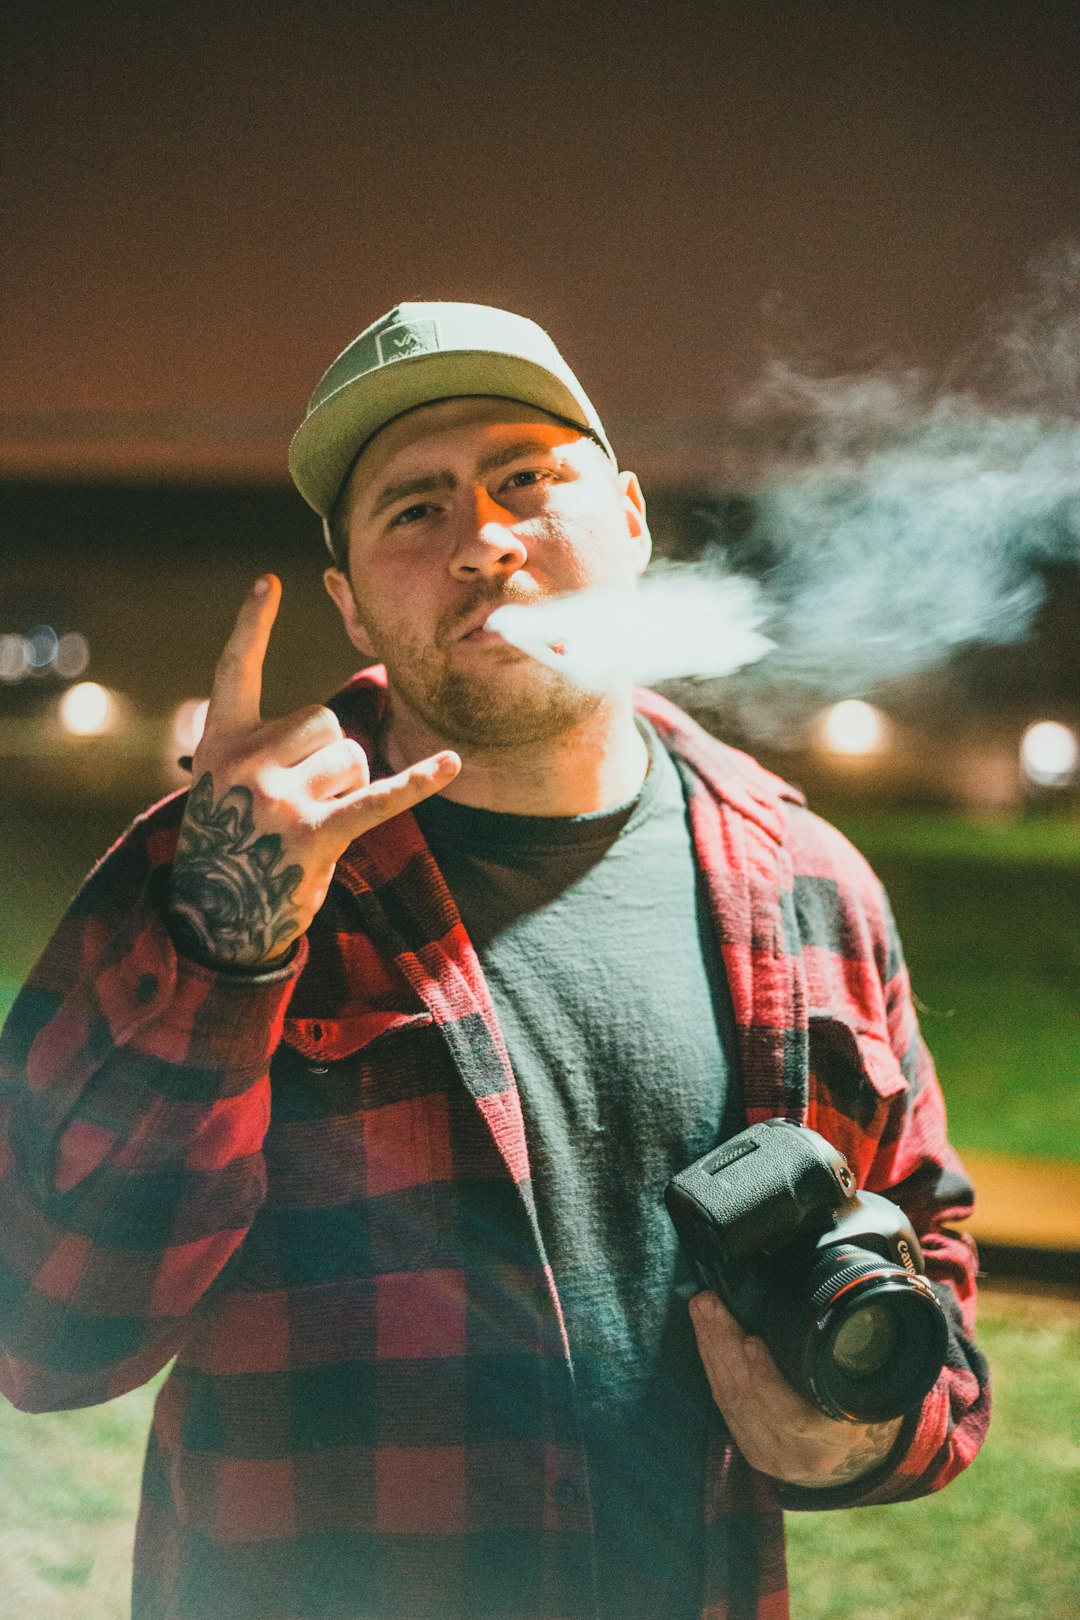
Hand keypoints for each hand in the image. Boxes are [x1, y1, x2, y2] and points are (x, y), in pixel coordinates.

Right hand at [166, 575, 459, 968]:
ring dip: (349, 786)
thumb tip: (351, 719)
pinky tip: (451, 763)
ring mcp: (276, 801)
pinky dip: (418, 781)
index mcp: (220, 744)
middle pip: (325, 720)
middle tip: (303, 801)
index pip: (235, 671)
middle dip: (329, 754)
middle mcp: (243, 765)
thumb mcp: (229, 785)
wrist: (217, 915)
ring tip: (316, 822)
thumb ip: (269, 746)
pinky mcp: (314, 835)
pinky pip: (378, 797)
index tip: (268, 581)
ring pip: (352, 756)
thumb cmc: (235, 842)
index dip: (250, 626)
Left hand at [689, 1290, 903, 1487]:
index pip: (793, 1415)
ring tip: (702, 1310)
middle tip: (708, 1305)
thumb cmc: (867, 1407)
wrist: (858, 1459)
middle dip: (724, 1346)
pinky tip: (706, 1338)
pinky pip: (726, 1407)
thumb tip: (862, 1291)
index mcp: (837, 1439)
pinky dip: (713, 1368)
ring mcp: (772, 1457)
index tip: (751, 1340)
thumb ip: (860, 1353)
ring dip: (711, 1350)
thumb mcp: (871, 1385)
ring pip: (732, 1401)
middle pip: (751, 1399)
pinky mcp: (752, 1451)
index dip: (767, 1379)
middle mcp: (800, 1454)